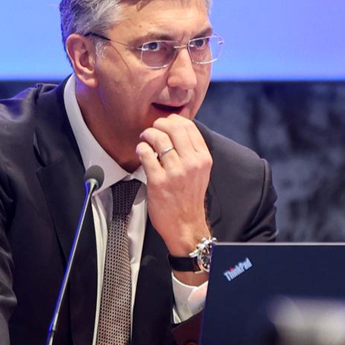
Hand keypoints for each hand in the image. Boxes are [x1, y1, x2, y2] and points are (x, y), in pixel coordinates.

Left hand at [136, 115, 212, 263]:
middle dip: (159, 124)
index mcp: (203, 158)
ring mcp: (175, 172)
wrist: (185, 225)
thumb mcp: (200, 172)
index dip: (173, 119)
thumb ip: (192, 151)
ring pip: (159, 138)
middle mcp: (191, 163)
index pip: (189, 127)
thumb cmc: (189, 199)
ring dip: (148, 134)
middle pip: (174, 128)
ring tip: (145, 139)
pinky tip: (141, 151)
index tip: (165, 122)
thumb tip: (178, 128)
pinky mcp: (158, 181)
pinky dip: (141, 148)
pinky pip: (146, 154)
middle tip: (153, 128)